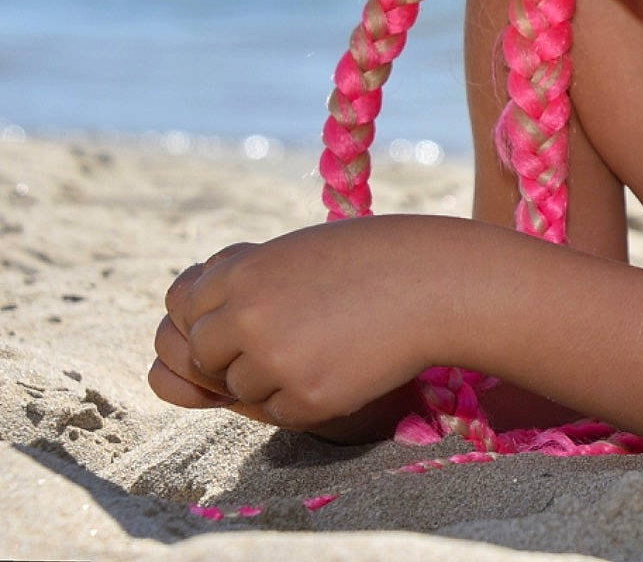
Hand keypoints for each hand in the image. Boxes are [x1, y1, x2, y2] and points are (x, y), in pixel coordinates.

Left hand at [148, 217, 457, 429]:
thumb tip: (192, 322)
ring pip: (241, 388)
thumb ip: (246, 281)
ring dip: (272, 376)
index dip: (212, 313)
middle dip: (235, 352)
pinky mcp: (306, 399)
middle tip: (288, 335)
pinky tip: (345, 365)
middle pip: (202, 355)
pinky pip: (280, 412)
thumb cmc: (375, 258)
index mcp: (242, 273)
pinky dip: (305, 396)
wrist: (440, 284)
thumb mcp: (300, 251)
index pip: (182, 306)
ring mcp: (275, 362)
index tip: (244, 313)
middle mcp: (247, 318)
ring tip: (327, 344)